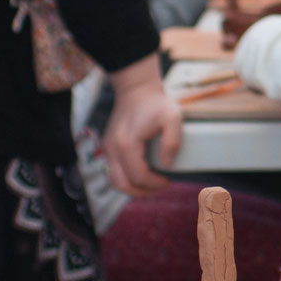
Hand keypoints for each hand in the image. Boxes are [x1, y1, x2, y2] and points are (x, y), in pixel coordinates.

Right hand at [103, 56, 179, 196]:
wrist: (136, 89)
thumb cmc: (156, 103)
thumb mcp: (173, 118)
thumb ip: (172, 142)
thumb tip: (167, 165)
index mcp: (127, 144)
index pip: (138, 176)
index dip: (154, 184)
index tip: (168, 181)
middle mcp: (112, 148)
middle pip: (121, 184)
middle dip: (142, 191)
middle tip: (159, 187)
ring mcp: (107, 148)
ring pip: (113, 180)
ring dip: (131, 188)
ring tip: (150, 185)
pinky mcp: (107, 146)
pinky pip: (112, 171)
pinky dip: (125, 178)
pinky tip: (140, 175)